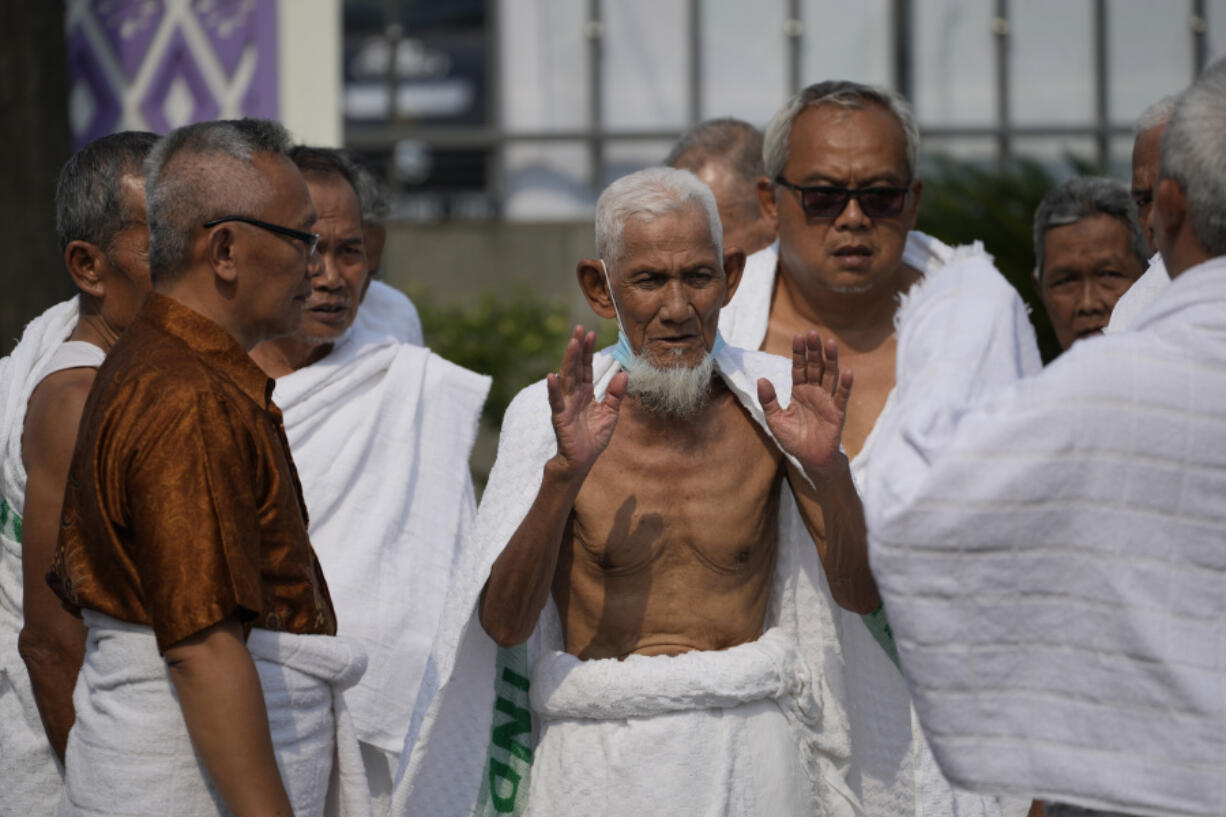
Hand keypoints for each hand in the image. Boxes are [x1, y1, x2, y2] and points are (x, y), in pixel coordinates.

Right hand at [547, 325, 627, 476]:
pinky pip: (556, 401)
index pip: (586, 368)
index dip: (588, 351)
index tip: (590, 333)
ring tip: (571, 343)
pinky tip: (551, 376)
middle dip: (577, 348)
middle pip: (575, 367)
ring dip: (568, 360)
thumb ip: (616, 395)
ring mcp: (566, 405)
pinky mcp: (560, 417)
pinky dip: (553, 389)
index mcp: (586, 393)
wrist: (582, 461)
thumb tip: (623, 374)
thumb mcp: (610, 414)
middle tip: (579, 328)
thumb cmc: (592, 438)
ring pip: (567, 378)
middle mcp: (574, 395)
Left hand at [758, 331, 852, 474]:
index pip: (799, 368)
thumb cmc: (793, 440)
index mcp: (799, 392)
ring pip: (829, 376)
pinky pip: (842, 397)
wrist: (810, 459)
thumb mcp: (775, 420)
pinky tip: (848, 372)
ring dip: (830, 360)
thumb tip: (761, 380)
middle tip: (812, 333)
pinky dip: (846, 385)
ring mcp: (827, 401)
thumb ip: (769, 400)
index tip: (798, 337)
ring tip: (830, 343)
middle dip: (813, 351)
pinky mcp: (837, 413)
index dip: (799, 353)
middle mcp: (814, 392)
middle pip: (814, 367)